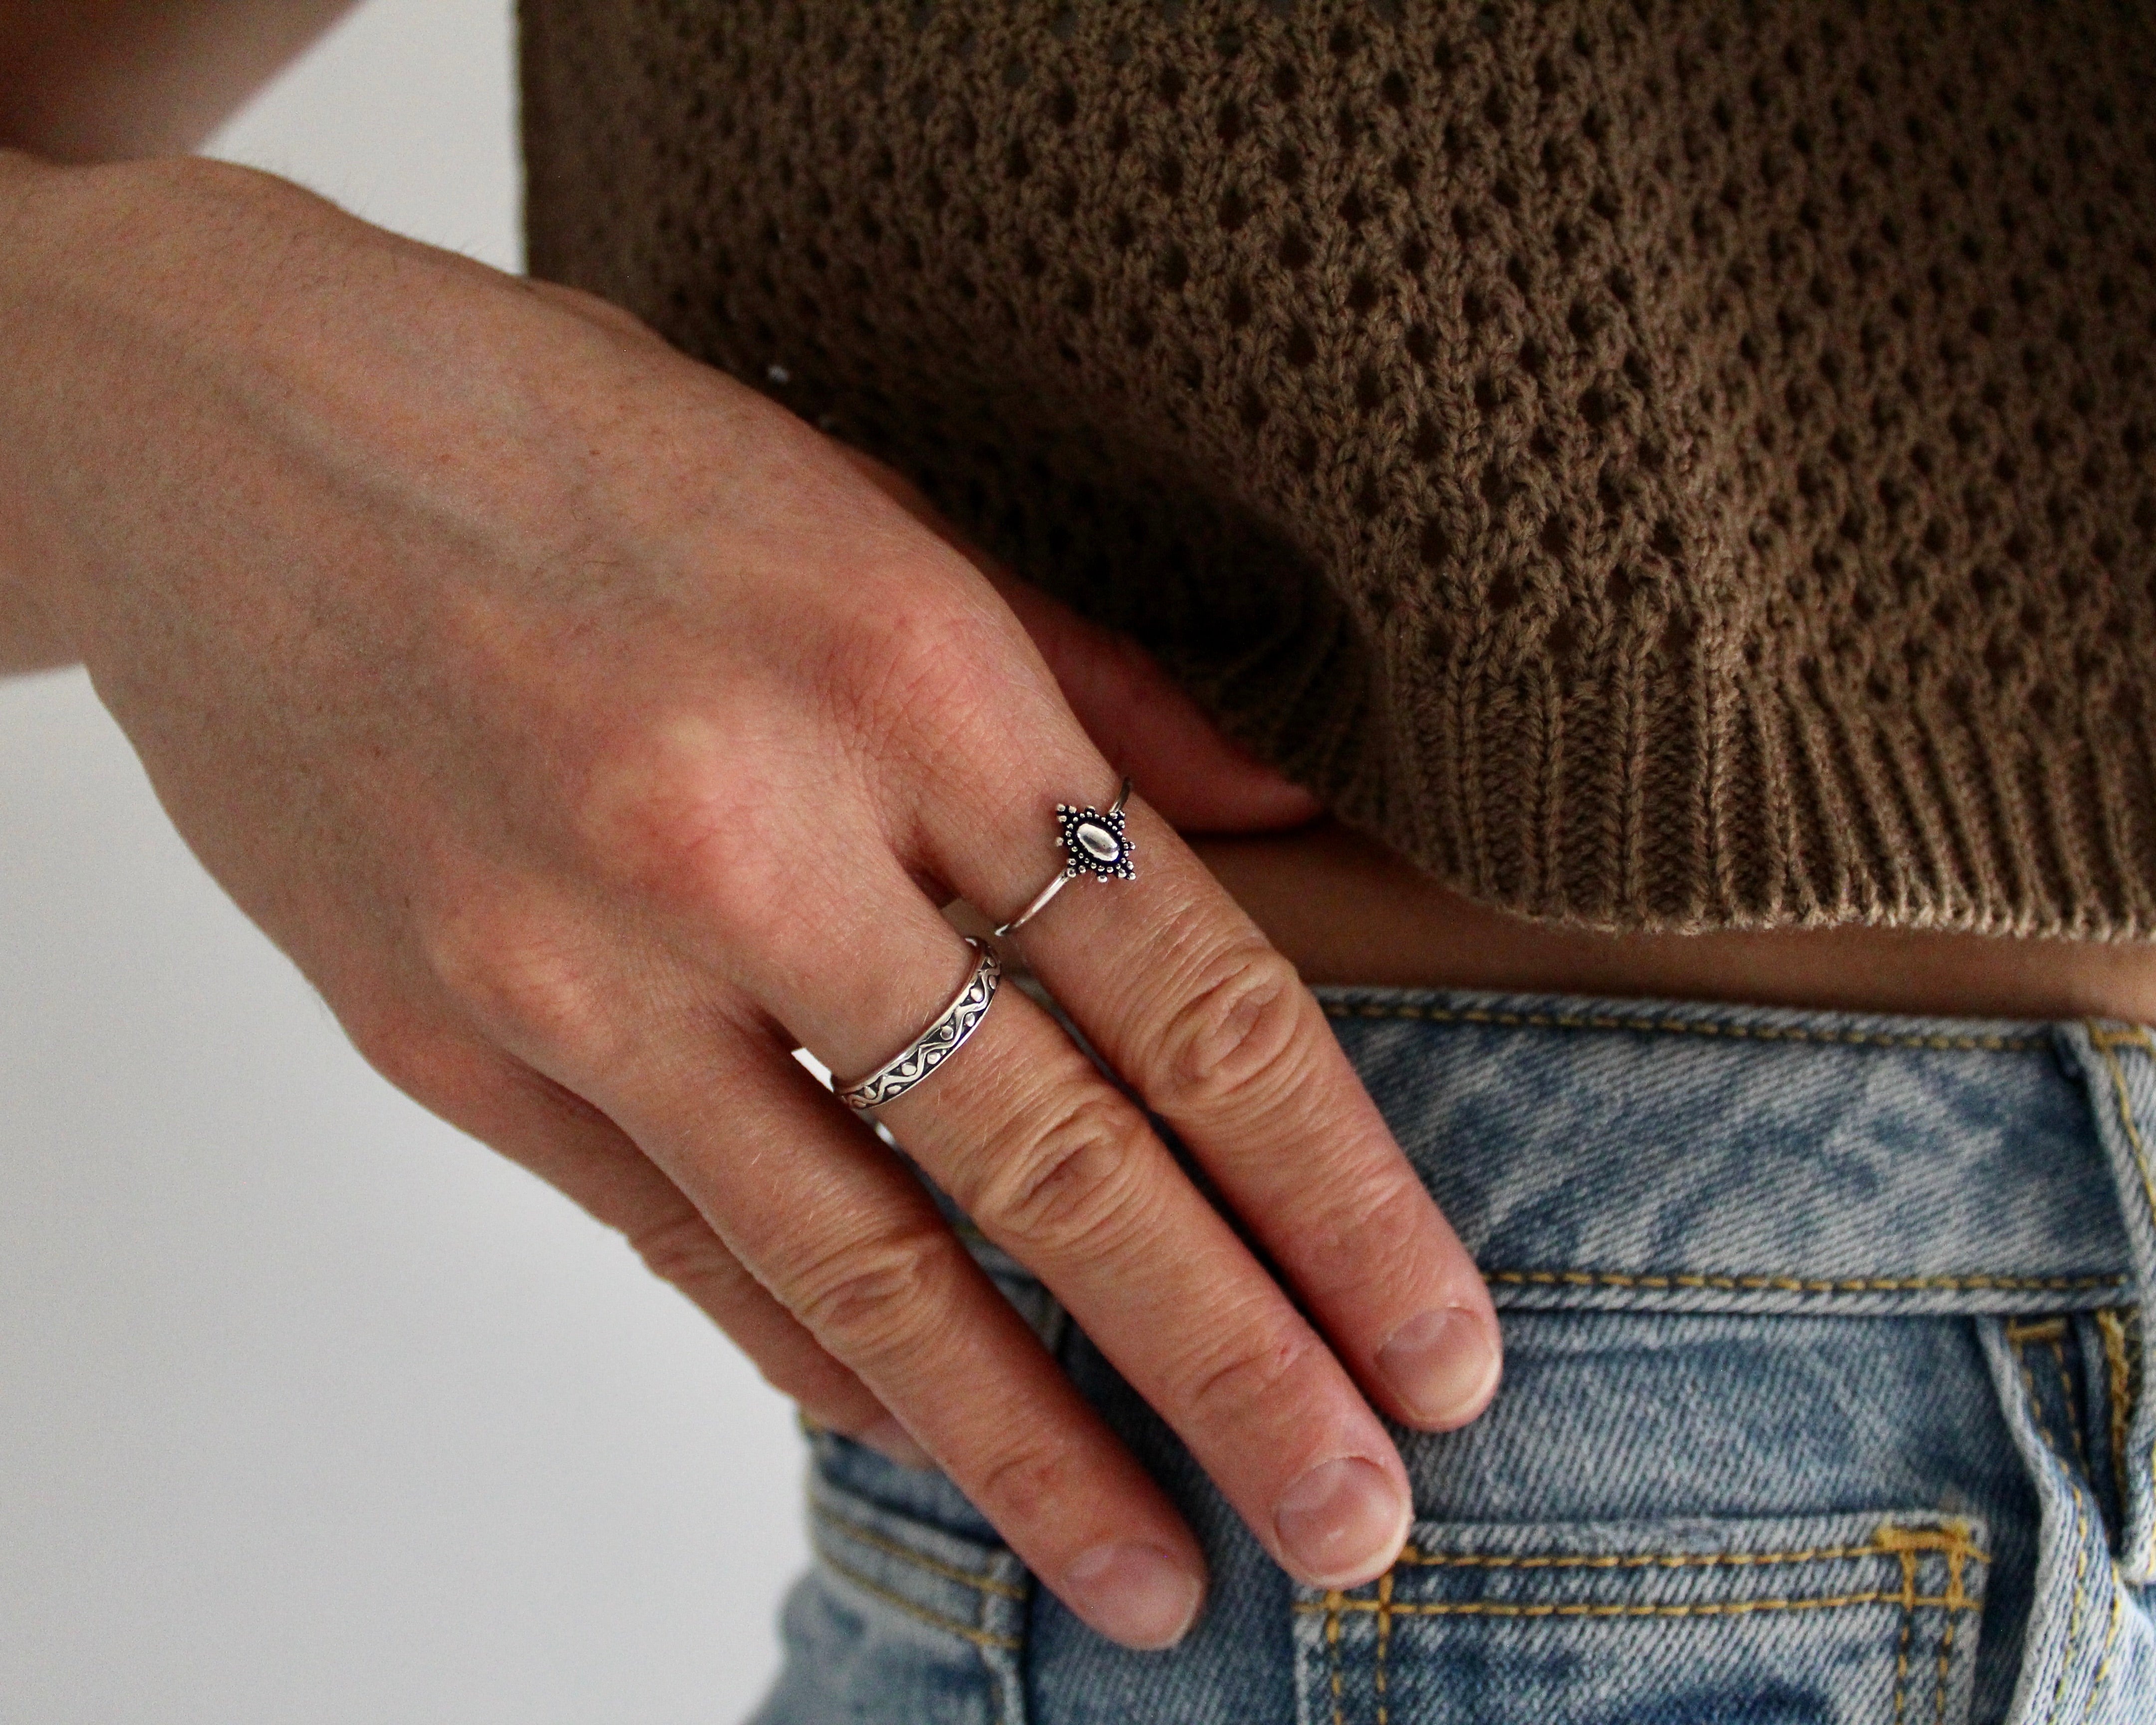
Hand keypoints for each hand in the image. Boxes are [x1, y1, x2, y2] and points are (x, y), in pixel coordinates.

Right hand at [2, 152, 1502, 1648]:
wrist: (226, 434)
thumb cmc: (587, 446)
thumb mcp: (870, 502)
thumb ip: (1090, 682)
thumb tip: (1284, 817)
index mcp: (906, 668)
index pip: (1189, 991)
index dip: (1335, 1191)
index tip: (1436, 1341)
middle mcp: (755, 834)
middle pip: (1054, 1163)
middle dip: (1231, 1367)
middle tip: (1362, 1526)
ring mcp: (583, 961)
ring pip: (861, 1261)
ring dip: (1029, 1444)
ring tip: (1158, 1581)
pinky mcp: (451, 1043)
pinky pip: (683, 1246)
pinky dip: (825, 1361)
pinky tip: (936, 1442)